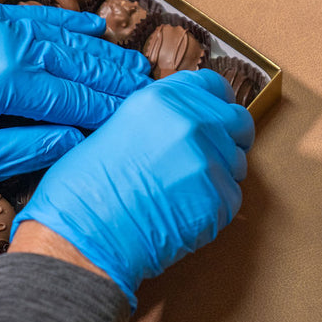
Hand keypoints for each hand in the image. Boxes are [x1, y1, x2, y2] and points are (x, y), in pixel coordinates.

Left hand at [0, 4, 150, 182]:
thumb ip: (28, 149)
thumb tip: (75, 140)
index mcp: (10, 80)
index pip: (78, 98)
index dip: (112, 112)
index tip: (140, 122)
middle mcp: (12, 43)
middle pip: (82, 62)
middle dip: (120, 80)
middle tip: (154, 93)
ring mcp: (0, 24)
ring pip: (68, 37)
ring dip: (104, 54)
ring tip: (136, 68)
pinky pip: (41, 18)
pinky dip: (72, 25)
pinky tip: (95, 29)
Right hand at [12, 69, 254, 307]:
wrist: (85, 235)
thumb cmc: (85, 190)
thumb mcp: (116, 128)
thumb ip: (158, 118)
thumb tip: (181, 123)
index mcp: (162, 99)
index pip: (213, 86)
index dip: (215, 102)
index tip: (215, 114)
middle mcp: (191, 123)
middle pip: (236, 121)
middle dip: (229, 136)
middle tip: (208, 155)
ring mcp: (209, 161)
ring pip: (236, 162)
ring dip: (219, 174)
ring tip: (182, 191)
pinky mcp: (219, 200)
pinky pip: (231, 198)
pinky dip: (214, 206)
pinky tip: (182, 212)